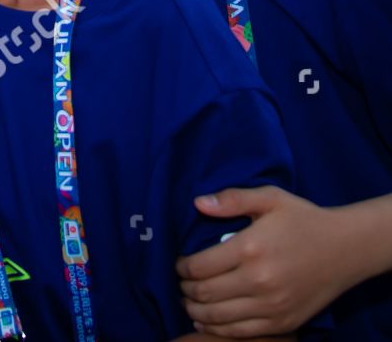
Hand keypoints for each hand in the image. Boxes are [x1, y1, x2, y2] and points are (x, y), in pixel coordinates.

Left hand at [178, 187, 357, 335]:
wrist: (347, 249)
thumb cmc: (304, 220)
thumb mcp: (270, 198)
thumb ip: (232, 199)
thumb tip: (197, 203)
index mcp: (250, 249)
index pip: (199, 266)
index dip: (181, 267)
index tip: (179, 263)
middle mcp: (259, 281)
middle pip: (205, 293)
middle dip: (185, 289)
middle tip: (181, 283)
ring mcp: (272, 306)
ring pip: (218, 317)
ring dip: (196, 310)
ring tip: (189, 301)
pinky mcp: (284, 322)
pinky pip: (241, 332)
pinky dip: (217, 329)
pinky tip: (206, 321)